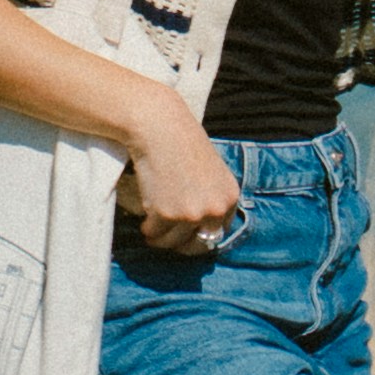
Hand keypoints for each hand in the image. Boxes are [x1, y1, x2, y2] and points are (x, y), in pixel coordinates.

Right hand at [120, 97, 243, 255]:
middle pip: (197, 246)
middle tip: (167, 237)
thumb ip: (211, 198)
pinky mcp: (167, 214)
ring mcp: (191, 214)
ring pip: (172, 243)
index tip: (185, 236)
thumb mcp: (211, 172)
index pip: (218, 233)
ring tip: (152, 226)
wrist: (160, 128)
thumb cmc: (182, 144)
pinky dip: (147, 227)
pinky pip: (153, 233)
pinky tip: (145, 215)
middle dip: (180, 245)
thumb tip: (201, 228)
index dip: (199, 236)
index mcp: (229, 198)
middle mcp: (215, 210)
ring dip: (160, 237)